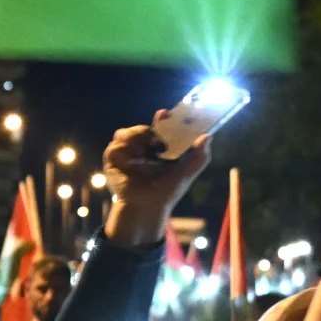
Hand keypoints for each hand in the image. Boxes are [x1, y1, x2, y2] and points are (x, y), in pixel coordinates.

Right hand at [100, 122, 212, 248]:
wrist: (147, 207)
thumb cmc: (166, 192)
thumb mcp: (186, 173)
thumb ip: (199, 157)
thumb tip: (208, 136)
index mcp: (158, 149)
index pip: (158, 128)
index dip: (162, 120)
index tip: (165, 114)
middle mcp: (141, 149)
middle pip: (140, 128)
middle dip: (147, 128)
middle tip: (156, 136)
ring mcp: (126, 153)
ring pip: (125, 132)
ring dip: (135, 135)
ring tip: (146, 148)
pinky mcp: (113, 159)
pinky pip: (115, 143)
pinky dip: (124, 145)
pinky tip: (134, 154)